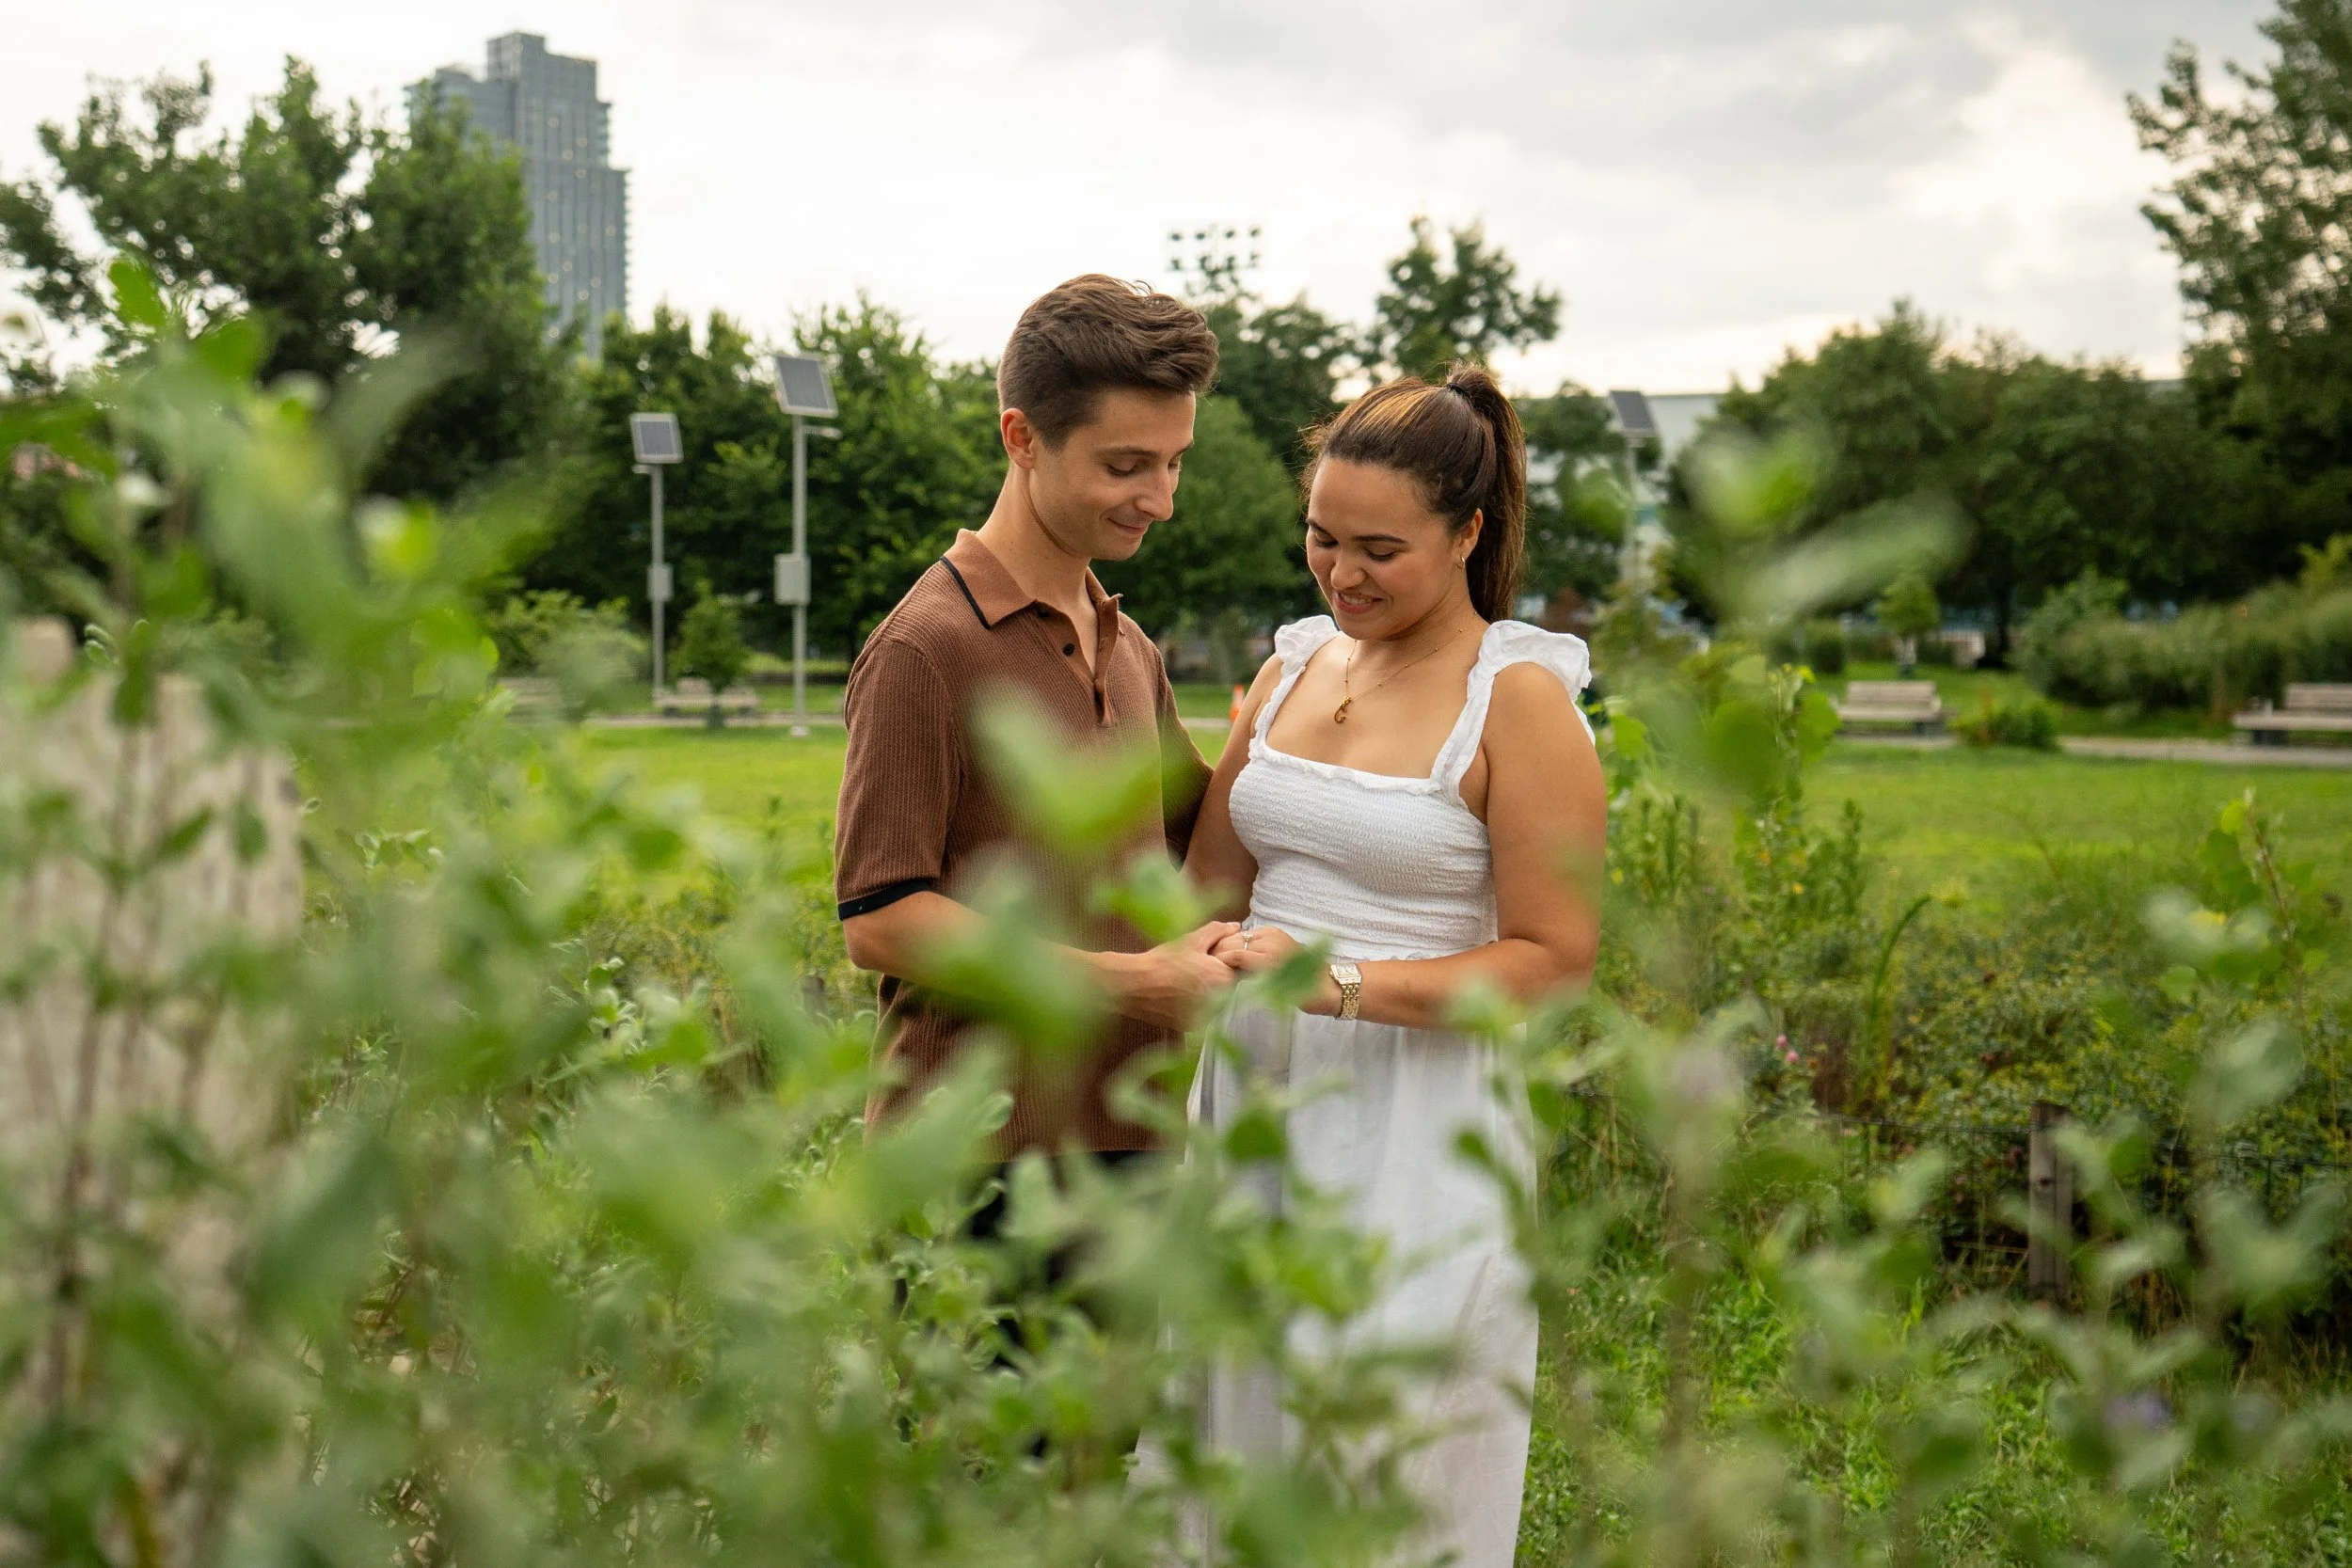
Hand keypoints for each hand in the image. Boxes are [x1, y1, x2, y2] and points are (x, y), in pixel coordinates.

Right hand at [1095, 920, 1240, 1030]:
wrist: (1135, 985)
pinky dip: (1196, 1007)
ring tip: (1187, 983)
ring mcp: (1206, 1017)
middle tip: (1199, 971)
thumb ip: (1218, 931)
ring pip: (1217, 1004)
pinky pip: (1202, 1015)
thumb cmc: (1164, 960)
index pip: (1241, 971)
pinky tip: (1180, 996)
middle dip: (1220, 980)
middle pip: (1230, 989)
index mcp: (1223, 978)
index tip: (1217, 960)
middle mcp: (1219, 1001)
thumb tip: (1236, 927)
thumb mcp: (1192, 940)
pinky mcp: (1192, 1027)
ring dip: (1209, 994)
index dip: (1230, 963)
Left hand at [1209, 927, 1343, 1015]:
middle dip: (1217, 953)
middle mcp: (1270, 935)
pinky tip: (1220, 975)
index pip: (1236, 935)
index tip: (1211, 961)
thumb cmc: (1304, 980)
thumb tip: (1233, 958)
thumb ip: (1260, 955)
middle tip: (1206, 968)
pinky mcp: (1268, 960)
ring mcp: (1269, 946)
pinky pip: (1237, 956)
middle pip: (1231, 938)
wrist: (1327, 988)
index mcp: (1272, 932)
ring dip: (1218, 959)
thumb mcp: (1280, 959)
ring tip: (1209, 974)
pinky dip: (1225, 963)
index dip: (1222, 947)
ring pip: (1231, 946)